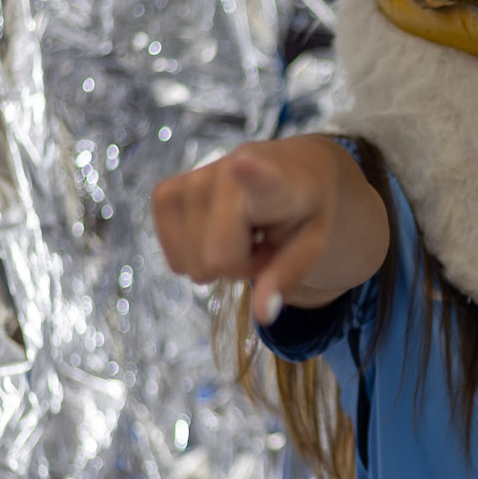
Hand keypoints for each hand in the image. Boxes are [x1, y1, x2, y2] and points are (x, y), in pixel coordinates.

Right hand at [151, 136, 347, 323]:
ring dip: (218, 260)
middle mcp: (227, 170)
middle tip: (261, 242)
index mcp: (276, 180)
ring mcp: (191, 179)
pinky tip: (215, 233)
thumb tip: (263, 314)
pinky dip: (193, 257)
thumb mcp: (312, 246)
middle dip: (240, 265)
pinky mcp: (165, 192)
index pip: (260, 177)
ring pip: (193, 263)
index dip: (250, 173)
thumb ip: (287, 276)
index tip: (243, 163)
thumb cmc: (303, 212)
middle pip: (218, 260)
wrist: (292, 172)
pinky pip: (172, 256)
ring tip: (243, 234)